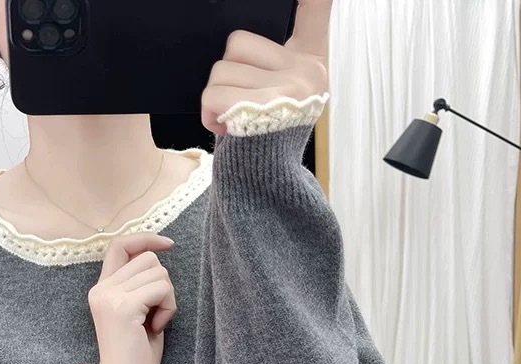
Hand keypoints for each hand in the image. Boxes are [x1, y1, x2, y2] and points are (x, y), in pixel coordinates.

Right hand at [88, 232, 176, 363]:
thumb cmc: (135, 357)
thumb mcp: (138, 313)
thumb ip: (141, 286)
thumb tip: (157, 258)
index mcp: (101, 289)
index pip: (119, 245)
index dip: (145, 238)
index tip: (168, 244)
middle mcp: (101, 289)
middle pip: (147, 258)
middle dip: (163, 283)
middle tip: (156, 313)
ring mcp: (110, 297)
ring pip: (158, 272)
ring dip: (167, 297)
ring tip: (155, 322)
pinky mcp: (123, 307)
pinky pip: (161, 289)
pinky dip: (168, 307)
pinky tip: (156, 327)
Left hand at [201, 0, 331, 135]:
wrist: (263, 185)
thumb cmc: (261, 139)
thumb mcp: (276, 94)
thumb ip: (272, 62)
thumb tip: (239, 44)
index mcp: (309, 61)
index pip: (315, 8)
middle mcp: (306, 71)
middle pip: (236, 43)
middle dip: (225, 76)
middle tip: (240, 107)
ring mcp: (289, 88)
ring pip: (220, 70)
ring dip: (215, 99)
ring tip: (234, 121)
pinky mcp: (265, 107)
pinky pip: (213, 95)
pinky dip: (209, 114)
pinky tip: (227, 129)